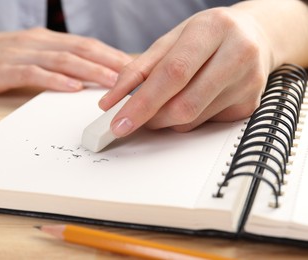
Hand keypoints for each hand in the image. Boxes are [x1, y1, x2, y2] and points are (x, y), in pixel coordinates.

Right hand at [0, 26, 131, 93]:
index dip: (112, 56)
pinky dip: (55, 80)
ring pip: (63, 60)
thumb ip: (53, 62)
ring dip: (91, 71)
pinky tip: (72, 87)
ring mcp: (20, 54)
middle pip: (82, 49)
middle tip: (136, 76)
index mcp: (45, 40)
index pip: (87, 45)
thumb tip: (82, 76)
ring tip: (114, 82)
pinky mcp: (3, 69)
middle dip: (111, 62)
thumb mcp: (27, 55)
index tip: (135, 68)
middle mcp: (37, 42)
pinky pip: (34, 73)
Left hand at [99, 0, 307, 136]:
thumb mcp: (170, 39)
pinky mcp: (249, 106)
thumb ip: (138, 68)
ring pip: (192, 119)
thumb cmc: (207, 36)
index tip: (120, 122)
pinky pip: (205, 124)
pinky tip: (191, 100)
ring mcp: (247, 83)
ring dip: (167, 119)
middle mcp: (237, 55)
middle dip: (151, 118)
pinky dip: (187, 119)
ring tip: (163, 103)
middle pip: (184, 104)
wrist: (254, 36)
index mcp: (212, 29)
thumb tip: (112, 101)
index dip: (143, 102)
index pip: (173, 73)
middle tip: (134, 118)